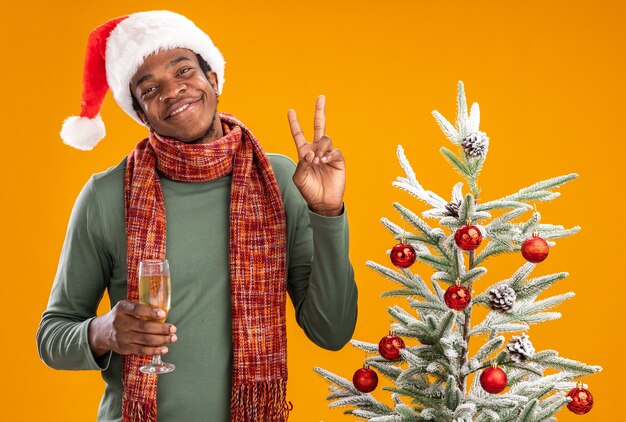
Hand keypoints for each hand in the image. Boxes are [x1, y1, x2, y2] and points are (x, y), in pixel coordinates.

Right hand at [88, 300, 176, 356]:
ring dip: (161, 340)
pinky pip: (141, 350)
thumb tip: (162, 312)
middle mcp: (120, 323)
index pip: (136, 309)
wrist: (101, 331)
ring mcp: (121, 337)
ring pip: (144, 340)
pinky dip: (154, 350)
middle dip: (161, 328)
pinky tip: (164, 349)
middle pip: (144, 326)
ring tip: (173, 338)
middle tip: (173, 328)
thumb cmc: (120, 316)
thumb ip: (140, 307)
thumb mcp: (125, 307)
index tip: (163, 313)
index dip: (150, 311)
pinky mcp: (124, 348)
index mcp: (121, 309)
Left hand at [288, 95, 345, 215]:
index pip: (298, 134)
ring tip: (317, 161)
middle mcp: (316, 150)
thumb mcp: (299, 178)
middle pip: (319, 126)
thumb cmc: (309, 190)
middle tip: (321, 97)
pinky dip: (328, 155)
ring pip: (325, 139)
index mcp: (304, 152)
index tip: (290, 111)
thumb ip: (302, 164)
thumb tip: (310, 153)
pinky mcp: (338, 159)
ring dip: (320, 148)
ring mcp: (328, 153)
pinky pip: (334, 151)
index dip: (294, 123)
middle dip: (320, 111)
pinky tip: (324, 162)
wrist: (323, 201)